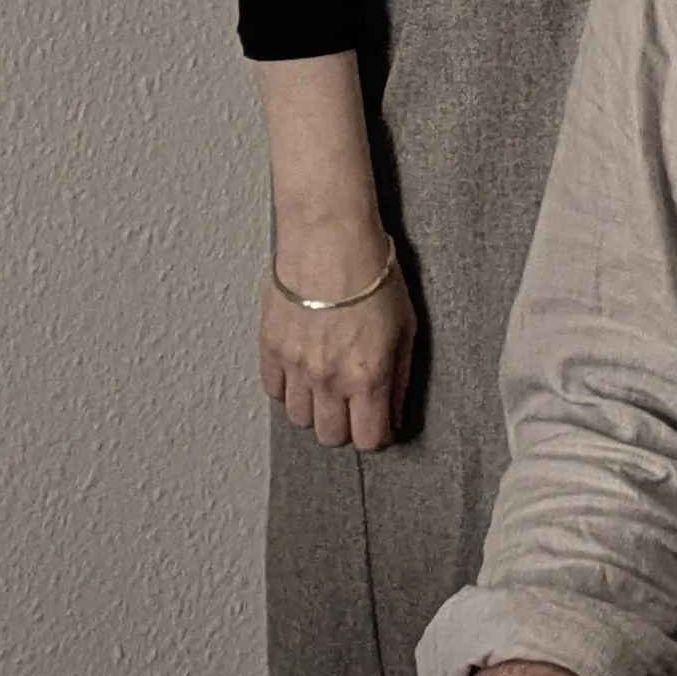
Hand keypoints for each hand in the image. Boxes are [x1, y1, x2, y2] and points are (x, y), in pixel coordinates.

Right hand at [259, 249, 415, 450]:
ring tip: (326, 383)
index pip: (368, 439)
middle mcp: (330, 379)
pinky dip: (288, 387)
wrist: (330, 236)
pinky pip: (274, 390)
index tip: (377, 422)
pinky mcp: (270, 348)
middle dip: (345, 426)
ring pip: (299, 419)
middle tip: (352, 403)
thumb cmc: (374, 273)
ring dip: (315, 408)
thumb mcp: (406, 326)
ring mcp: (296, 366)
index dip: (376, 435)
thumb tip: (395, 412)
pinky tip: (302, 367)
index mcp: (368, 375)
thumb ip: (400, 377)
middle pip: (330, 436)